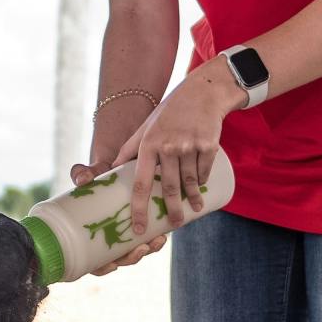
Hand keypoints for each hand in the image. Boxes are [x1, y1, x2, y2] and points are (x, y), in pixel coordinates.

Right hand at [69, 159, 164, 275]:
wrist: (114, 163)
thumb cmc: (97, 175)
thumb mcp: (90, 174)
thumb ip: (83, 174)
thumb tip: (82, 179)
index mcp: (90, 235)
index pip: (93, 262)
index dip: (102, 269)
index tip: (112, 266)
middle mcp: (108, 239)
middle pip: (119, 260)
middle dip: (132, 258)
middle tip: (143, 248)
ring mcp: (124, 234)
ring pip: (136, 252)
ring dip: (149, 249)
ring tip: (159, 239)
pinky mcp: (140, 225)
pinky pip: (148, 239)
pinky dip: (155, 240)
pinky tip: (163, 234)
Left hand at [113, 58, 242, 243]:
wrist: (201, 93)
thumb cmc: (169, 113)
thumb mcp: (146, 127)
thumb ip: (130, 149)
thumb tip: (114, 170)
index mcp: (148, 145)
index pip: (141, 184)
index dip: (138, 209)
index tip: (138, 228)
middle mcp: (167, 147)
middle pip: (168, 188)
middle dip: (172, 210)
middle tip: (175, 225)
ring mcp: (189, 146)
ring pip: (189, 182)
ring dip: (191, 199)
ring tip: (193, 209)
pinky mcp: (208, 145)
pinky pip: (203, 172)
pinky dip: (202, 181)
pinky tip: (201, 187)